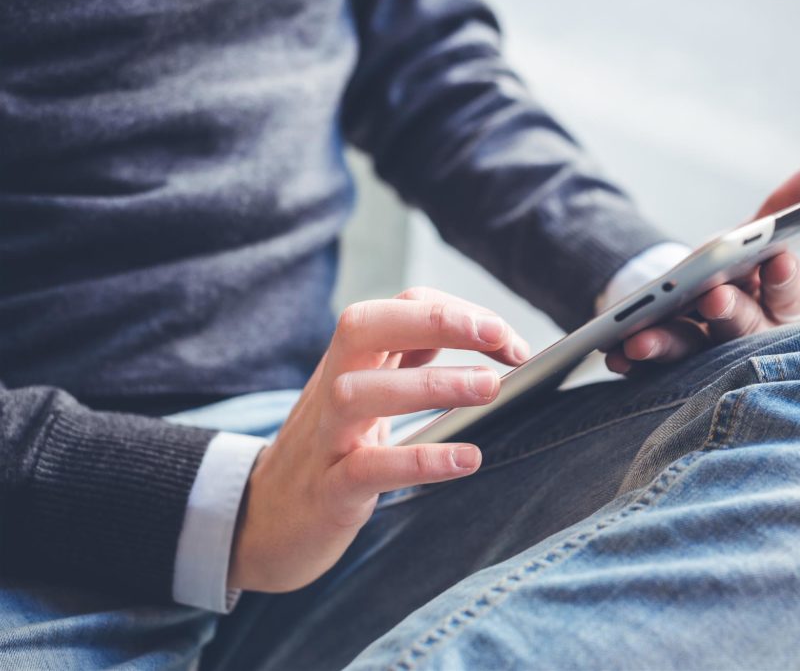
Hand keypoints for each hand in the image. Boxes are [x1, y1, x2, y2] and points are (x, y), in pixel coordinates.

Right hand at [228, 287, 528, 592]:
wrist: (264, 520)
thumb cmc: (335, 449)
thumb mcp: (370, 396)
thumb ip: (415, 364)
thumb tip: (494, 342)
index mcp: (349, 361)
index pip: (398, 308)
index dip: (456, 312)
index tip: (507, 339)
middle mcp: (331, 388)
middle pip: (363, 326)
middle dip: (434, 320)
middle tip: (498, 336)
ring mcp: (324, 438)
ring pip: (359, 393)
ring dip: (430, 385)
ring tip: (490, 388)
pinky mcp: (327, 492)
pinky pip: (366, 470)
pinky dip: (418, 462)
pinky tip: (467, 458)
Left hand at [606, 156, 799, 373]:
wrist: (694, 298)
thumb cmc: (740, 267)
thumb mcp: (759, 233)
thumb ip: (790, 205)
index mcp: (785, 307)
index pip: (793, 296)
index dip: (787, 281)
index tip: (780, 259)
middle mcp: (751, 338)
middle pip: (744, 327)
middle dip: (730, 311)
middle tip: (714, 297)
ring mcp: (709, 358)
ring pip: (693, 352)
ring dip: (669, 345)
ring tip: (641, 339)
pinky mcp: (670, 370)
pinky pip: (652, 370)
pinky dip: (633, 362)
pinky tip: (615, 354)